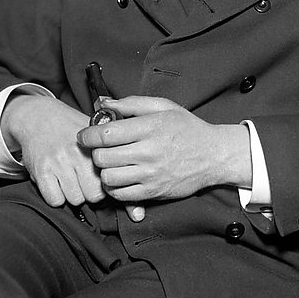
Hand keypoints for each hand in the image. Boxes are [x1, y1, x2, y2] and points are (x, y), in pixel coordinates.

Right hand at [1, 94, 144, 221]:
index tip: (101, 175)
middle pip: (94, 195)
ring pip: (75, 199)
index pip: (113, 180)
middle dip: (91, 192)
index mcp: (98, 143)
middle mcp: (80, 152)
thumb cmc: (73, 130)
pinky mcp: (42, 170)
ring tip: (71, 178)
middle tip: (84, 178)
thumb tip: (138, 215)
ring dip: (73, 194)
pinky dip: (56, 197)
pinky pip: (55, 200)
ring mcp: (60, 161)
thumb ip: (121, 175)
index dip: (108, 182)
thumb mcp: (99, 142)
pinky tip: (58, 182)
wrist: (39, 116)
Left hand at [76, 96, 251, 202]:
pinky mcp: (153, 193)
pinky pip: (120, 195)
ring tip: (111, 163)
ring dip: (104, 170)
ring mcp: (151, 175)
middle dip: (96, 151)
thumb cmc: (187, 128)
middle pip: (102, 157)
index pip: (107, 134)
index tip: (84, 135)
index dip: (88, 135)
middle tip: (102, 148)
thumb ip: (132, 103)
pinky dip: (113, 187)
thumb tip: (104, 102)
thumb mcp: (164, 106)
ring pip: (108, 178)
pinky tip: (120, 176)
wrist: (213, 155)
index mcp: (151, 127)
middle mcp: (149, 152)